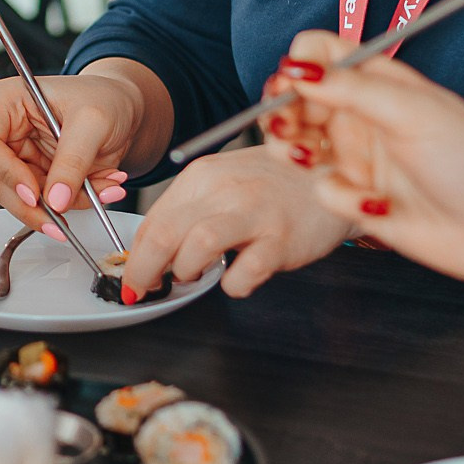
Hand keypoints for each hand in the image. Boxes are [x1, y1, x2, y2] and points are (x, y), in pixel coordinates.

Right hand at [0, 72, 135, 234]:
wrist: (124, 109)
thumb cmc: (104, 97)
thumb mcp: (93, 122)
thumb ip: (72, 161)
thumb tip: (55, 199)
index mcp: (6, 102)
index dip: (4, 172)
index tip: (34, 193)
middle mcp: (6, 131)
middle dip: (34, 203)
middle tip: (62, 214)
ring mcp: (19, 157)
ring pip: (21, 199)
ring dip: (63, 205)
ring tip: (100, 192)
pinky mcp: (36, 177)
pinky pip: (46, 203)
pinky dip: (75, 203)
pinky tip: (100, 189)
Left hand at [121, 143, 353, 298]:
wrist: (332, 173)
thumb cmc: (273, 185)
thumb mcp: (223, 184)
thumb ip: (188, 211)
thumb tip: (149, 251)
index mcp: (202, 176)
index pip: (152, 221)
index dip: (135, 256)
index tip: (132, 279)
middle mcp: (224, 190)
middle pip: (164, 235)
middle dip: (143, 271)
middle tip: (143, 290)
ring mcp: (255, 214)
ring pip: (197, 247)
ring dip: (186, 271)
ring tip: (194, 275)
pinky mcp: (282, 240)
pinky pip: (245, 273)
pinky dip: (233, 286)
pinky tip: (237, 279)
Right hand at [266, 29, 463, 285]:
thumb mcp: (411, 113)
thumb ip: (350, 88)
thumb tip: (296, 68)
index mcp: (378, 83)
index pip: (320, 53)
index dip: (297, 65)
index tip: (292, 86)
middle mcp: (362, 115)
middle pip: (296, 99)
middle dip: (282, 112)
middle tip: (285, 130)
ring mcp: (358, 156)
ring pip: (296, 144)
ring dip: (292, 150)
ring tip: (304, 160)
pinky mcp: (357, 198)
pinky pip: (324, 190)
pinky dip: (341, 198)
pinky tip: (376, 206)